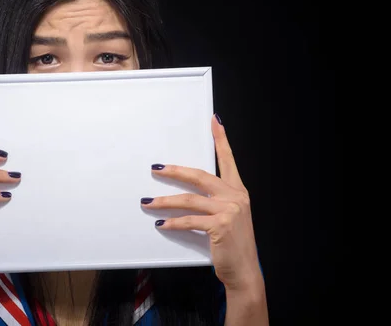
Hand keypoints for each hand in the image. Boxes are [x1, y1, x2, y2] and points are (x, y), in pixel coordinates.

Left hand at [142, 114, 262, 291]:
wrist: (245, 272)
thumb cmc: (233, 245)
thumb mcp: (229, 218)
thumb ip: (215, 203)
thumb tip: (189, 195)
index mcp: (238, 191)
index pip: (228, 160)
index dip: (221, 140)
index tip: (214, 122)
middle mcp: (235, 196)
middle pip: (199, 176)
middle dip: (175, 171)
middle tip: (156, 168)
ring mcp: (229, 210)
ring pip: (189, 200)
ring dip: (165, 201)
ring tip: (147, 202)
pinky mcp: (220, 226)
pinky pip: (189, 220)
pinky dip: (173, 222)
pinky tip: (161, 224)